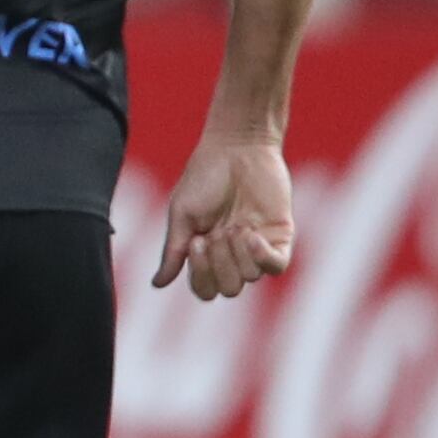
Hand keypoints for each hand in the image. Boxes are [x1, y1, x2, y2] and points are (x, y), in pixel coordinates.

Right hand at [153, 135, 295, 299]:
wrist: (237, 148)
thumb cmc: (204, 177)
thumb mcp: (182, 215)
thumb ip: (174, 251)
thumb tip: (157, 284)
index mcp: (207, 253)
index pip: (206, 289)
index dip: (200, 276)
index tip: (196, 243)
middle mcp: (233, 255)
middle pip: (229, 289)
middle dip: (218, 265)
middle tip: (215, 234)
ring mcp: (258, 246)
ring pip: (250, 278)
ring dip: (237, 254)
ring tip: (236, 225)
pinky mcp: (280, 236)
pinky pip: (276, 267)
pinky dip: (262, 257)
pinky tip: (252, 235)